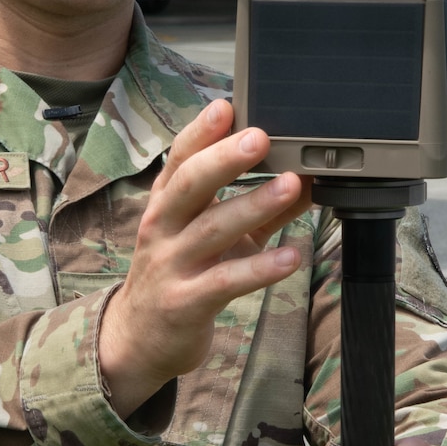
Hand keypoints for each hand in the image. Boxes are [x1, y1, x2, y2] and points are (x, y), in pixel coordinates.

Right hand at [99, 100, 309, 417]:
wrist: (140, 339)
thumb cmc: (181, 275)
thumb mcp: (216, 236)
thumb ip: (258, 208)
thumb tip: (306, 179)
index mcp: (166, 205)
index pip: (179, 160)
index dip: (200, 132)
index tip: (227, 106)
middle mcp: (162, 229)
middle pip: (189, 186)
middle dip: (224, 159)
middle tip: (261, 137)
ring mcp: (172, 265)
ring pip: (212, 229)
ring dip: (253, 205)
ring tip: (291, 186)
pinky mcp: (186, 302)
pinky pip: (226, 281)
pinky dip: (261, 267)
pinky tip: (292, 256)